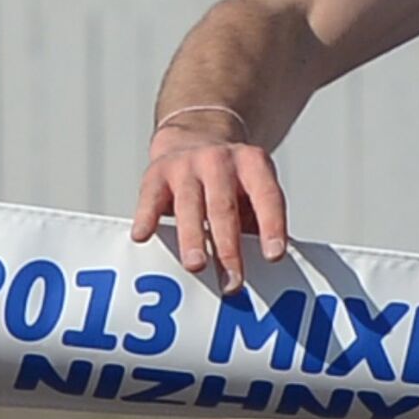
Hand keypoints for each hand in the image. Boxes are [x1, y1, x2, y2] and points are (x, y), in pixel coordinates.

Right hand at [132, 116, 288, 294]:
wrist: (194, 136)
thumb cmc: (230, 181)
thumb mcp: (251, 190)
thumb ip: (258, 222)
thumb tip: (267, 265)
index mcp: (254, 165)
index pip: (267, 197)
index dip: (272, 226)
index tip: (274, 256)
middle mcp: (221, 161)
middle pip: (225, 207)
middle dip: (229, 247)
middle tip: (232, 281)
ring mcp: (187, 165)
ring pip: (190, 205)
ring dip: (193, 238)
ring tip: (196, 267)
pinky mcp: (156, 173)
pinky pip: (151, 198)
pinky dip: (146, 217)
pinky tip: (143, 236)